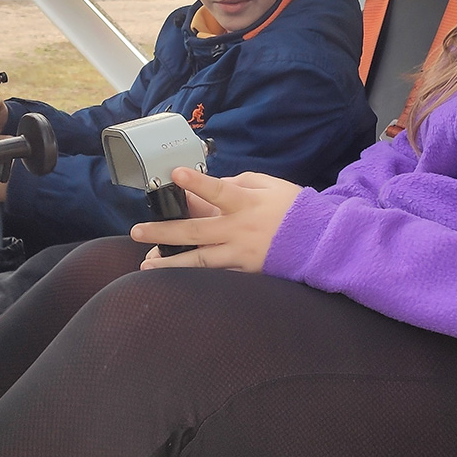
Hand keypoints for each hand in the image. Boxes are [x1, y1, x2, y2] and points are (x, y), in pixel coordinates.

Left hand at [133, 168, 301, 272]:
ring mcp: (242, 255)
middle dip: (164, 232)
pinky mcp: (247, 272)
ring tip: (145, 265)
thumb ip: (240, 182)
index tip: (177, 174)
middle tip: (136, 231)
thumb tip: (213, 187)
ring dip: (170, 264)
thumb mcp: (270, 185)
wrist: (320, 242)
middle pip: (197, 231)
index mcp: (247, 203)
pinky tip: (175, 281)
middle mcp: (240, 230)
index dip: (198, 183)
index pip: (219, 190)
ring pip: (200, 261)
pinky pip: (216, 276)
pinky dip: (195, 278)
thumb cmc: (294, 209)